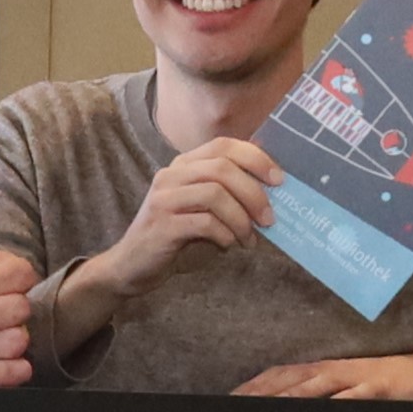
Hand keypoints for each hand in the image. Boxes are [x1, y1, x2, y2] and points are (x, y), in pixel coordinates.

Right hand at [77, 132, 282, 306]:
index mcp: (183, 166)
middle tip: (270, 219)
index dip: (256, 157)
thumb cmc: (176, 237)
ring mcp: (163, 199)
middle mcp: (171, 176)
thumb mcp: (204, 210)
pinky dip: (225, 235)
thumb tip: (273, 190)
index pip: (223, 145)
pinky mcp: (162, 225)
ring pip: (215, 194)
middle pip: (222, 168)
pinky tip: (228, 246)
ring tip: (249, 239)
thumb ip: (229, 194)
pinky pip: (205, 222)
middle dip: (254, 193)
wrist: (132, 266)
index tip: (279, 180)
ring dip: (241, 219)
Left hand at [231, 345, 412, 402]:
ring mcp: (358, 377)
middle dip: (255, 392)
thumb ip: (333, 403)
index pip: (281, 375)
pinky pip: (351, 399)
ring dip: (282, 397)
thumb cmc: (401, 385)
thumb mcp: (360, 393)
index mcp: (330, 369)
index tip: (225, 401)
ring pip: (311, 386)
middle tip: (226, 408)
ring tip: (256, 410)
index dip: (253, 386)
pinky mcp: (380, 389)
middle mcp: (338, 369)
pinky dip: (330, 407)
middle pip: (287, 379)